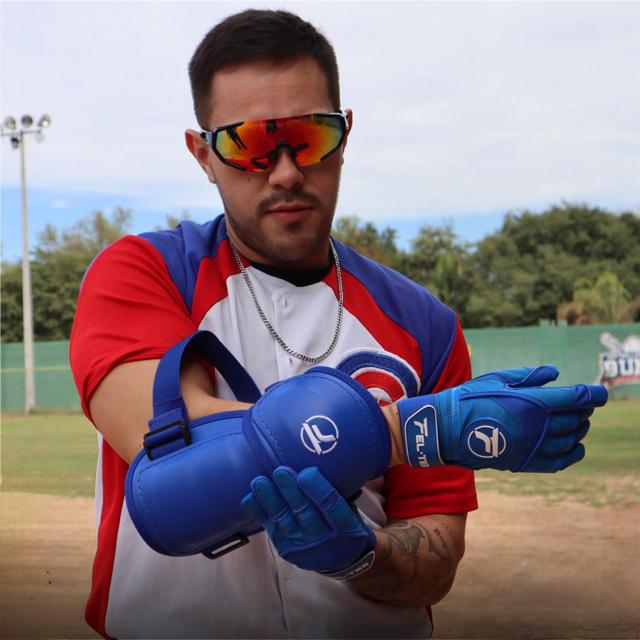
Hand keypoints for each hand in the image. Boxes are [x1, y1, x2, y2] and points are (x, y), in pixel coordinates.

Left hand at [241, 466, 375, 578]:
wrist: (341, 562)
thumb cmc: (346, 525)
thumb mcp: (353, 512)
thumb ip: (339, 493)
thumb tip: (321, 460)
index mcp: (347, 528)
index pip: (332, 506)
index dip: (318, 489)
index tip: (307, 471)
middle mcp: (325, 540)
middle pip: (305, 512)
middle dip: (290, 491)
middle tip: (280, 471)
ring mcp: (304, 547)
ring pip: (285, 520)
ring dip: (270, 500)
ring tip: (259, 482)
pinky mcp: (287, 550)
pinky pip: (271, 529)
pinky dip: (260, 513)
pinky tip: (250, 498)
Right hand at [397, 365, 607, 472]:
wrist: (447, 429)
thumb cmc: (470, 399)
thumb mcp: (498, 379)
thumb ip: (529, 375)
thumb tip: (555, 373)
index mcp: (532, 403)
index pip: (576, 398)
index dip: (593, 394)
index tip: (600, 392)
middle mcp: (538, 426)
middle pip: (575, 419)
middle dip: (583, 411)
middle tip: (582, 405)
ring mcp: (532, 446)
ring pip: (570, 439)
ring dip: (579, 430)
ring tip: (578, 423)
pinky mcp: (525, 462)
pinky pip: (559, 461)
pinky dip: (573, 454)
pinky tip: (576, 447)